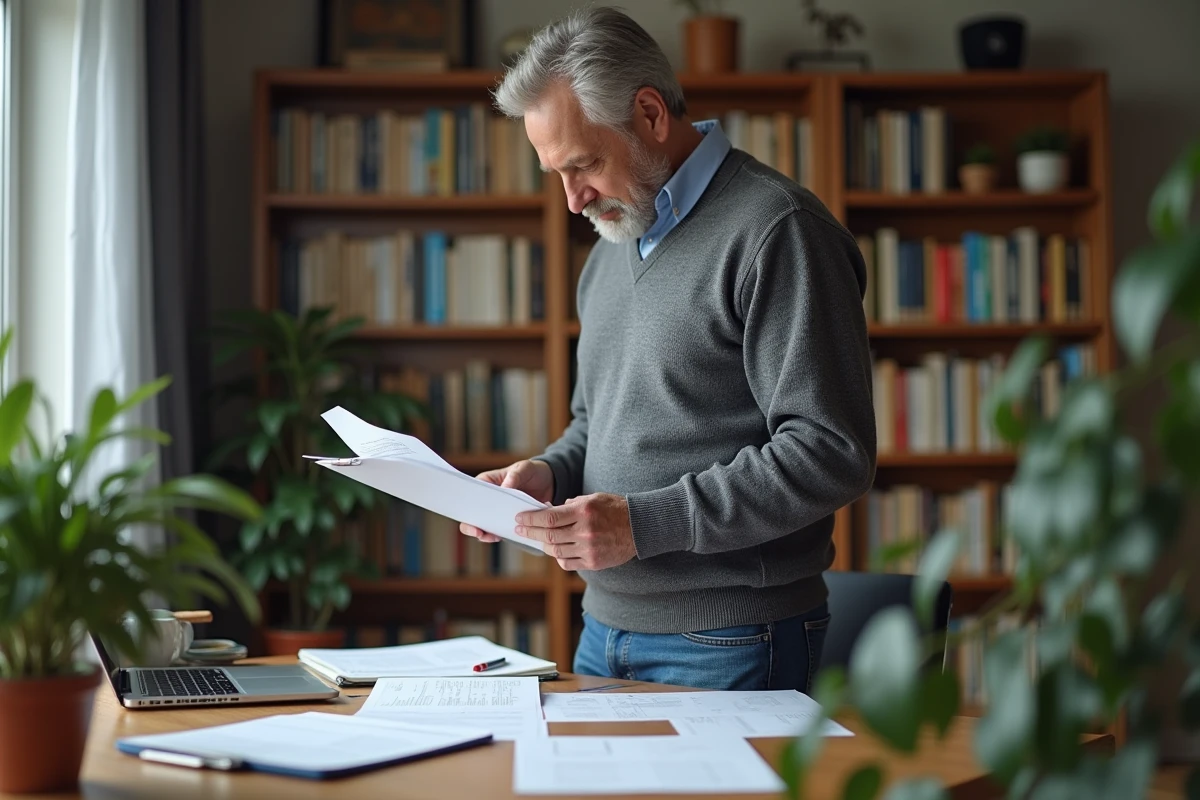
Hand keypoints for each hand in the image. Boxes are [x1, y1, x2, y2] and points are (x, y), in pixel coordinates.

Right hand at [459, 460, 554, 542]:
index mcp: (486, 482)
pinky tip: (502, 538)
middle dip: (472, 526)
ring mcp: (496, 511)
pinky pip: (498, 531)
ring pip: (483, 525)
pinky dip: (499, 535)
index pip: (470, 494)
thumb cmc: (531, 471)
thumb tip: (505, 488)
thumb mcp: (524, 469)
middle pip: (472, 514)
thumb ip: (515, 476)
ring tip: (493, 537)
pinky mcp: (506, 520)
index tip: (470, 517)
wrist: (548, 482)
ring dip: (485, 534)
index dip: (466, 507)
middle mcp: (488, 498)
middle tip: (479, 533)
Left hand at [513, 493, 635, 570]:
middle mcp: (585, 532)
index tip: (519, 518)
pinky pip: (568, 562)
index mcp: (584, 512)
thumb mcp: (593, 498)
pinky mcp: (594, 562)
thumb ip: (571, 505)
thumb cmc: (615, 509)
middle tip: (519, 529)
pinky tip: (557, 550)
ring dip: (544, 545)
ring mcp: (589, 549)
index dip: (531, 519)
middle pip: (549, 536)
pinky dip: (559, 557)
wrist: (640, 527)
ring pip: (556, 551)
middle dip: (530, 533)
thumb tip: (551, 510)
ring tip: (538, 539)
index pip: (549, 517)